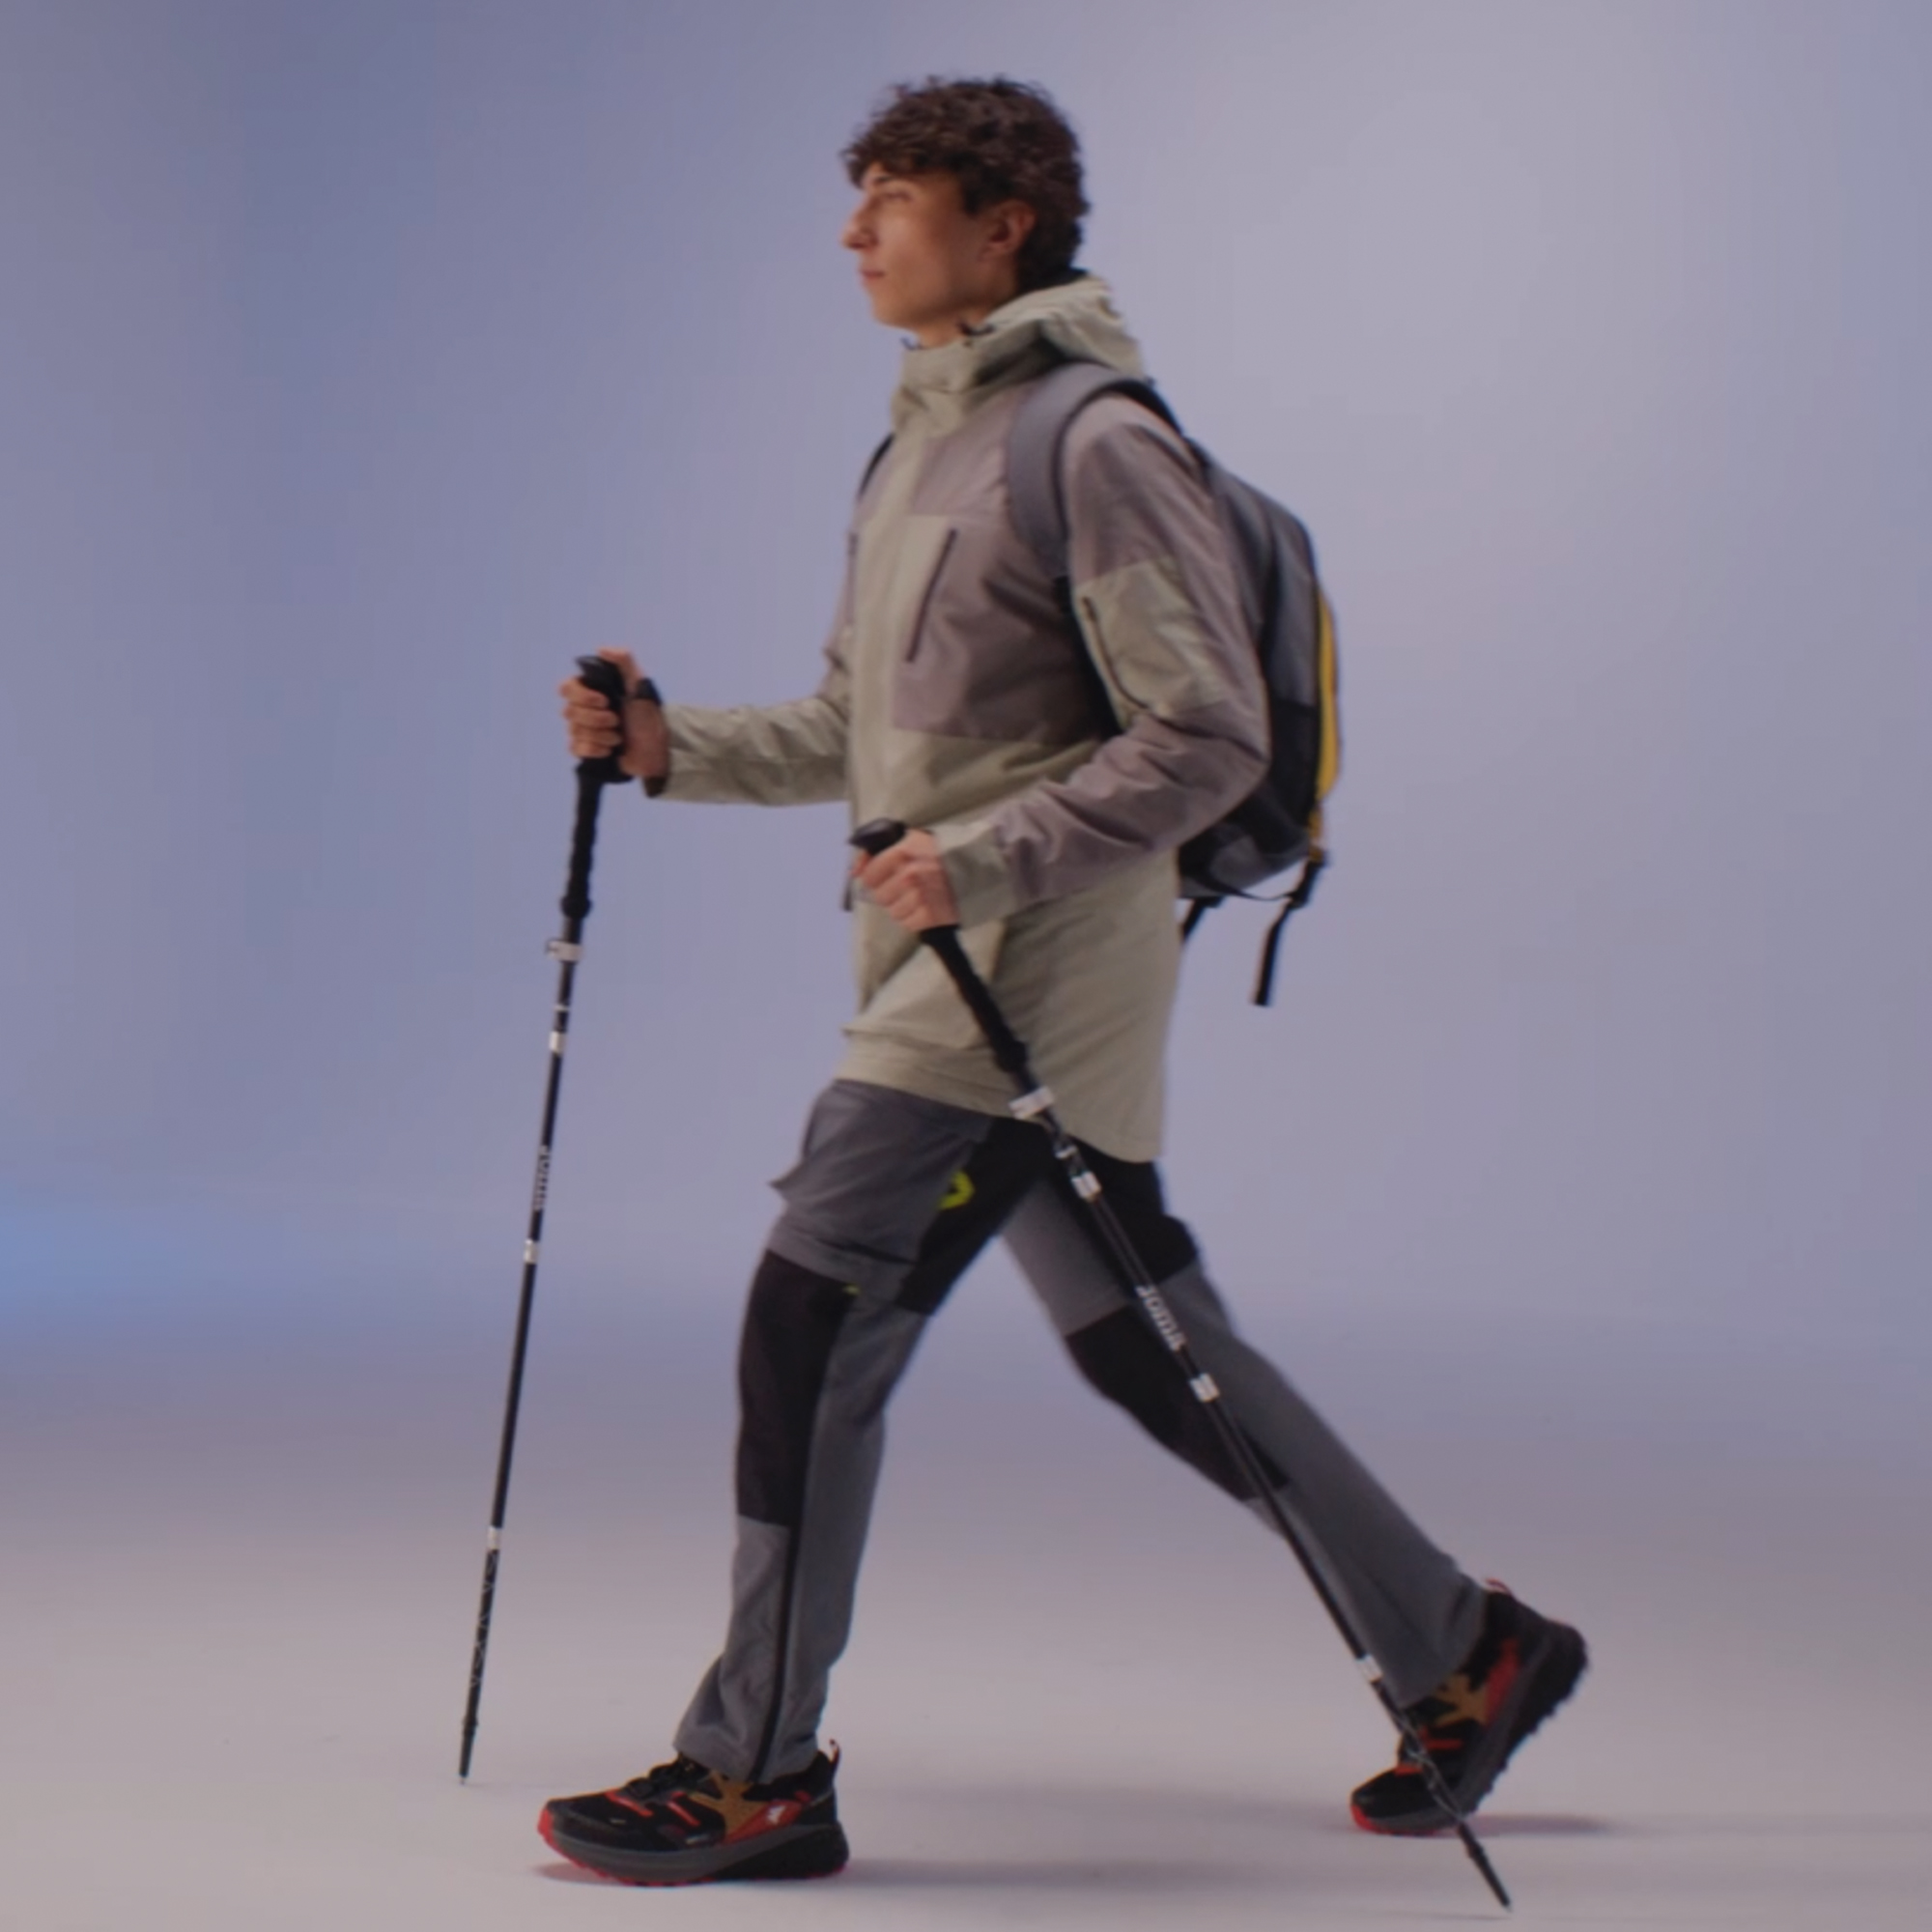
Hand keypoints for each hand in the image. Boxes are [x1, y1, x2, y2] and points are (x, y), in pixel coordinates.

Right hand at [558, 647, 668, 784]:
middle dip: (596, 719)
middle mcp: (582, 708)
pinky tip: (609, 750)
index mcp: (591, 690)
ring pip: (574, 731)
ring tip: (618, 737)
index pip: (566, 688)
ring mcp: (582, 729)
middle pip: (569, 711)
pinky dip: (594, 750)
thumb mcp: (641, 683)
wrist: (656, 747)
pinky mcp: (585, 749)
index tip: (605, 701)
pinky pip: (575, 749)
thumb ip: (624, 660)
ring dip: (601, 736)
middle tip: (617, 721)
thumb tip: (600, 650)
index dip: (582, 696)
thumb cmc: (648, 714)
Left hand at [852, 829, 959, 931]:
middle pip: (880, 896)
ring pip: (894, 912)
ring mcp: (919, 896)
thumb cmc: (945, 851)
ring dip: (903, 907)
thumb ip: (879, 851)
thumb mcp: (911, 840)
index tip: (885, 877)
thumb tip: (854, 870)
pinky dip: (916, 918)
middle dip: (891, 893)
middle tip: (908, 887)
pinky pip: (909, 923)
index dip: (876, 877)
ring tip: (919, 897)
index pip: (869, 875)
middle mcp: (908, 875)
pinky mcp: (930, 915)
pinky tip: (927, 907)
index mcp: (902, 853)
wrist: (980, 866)